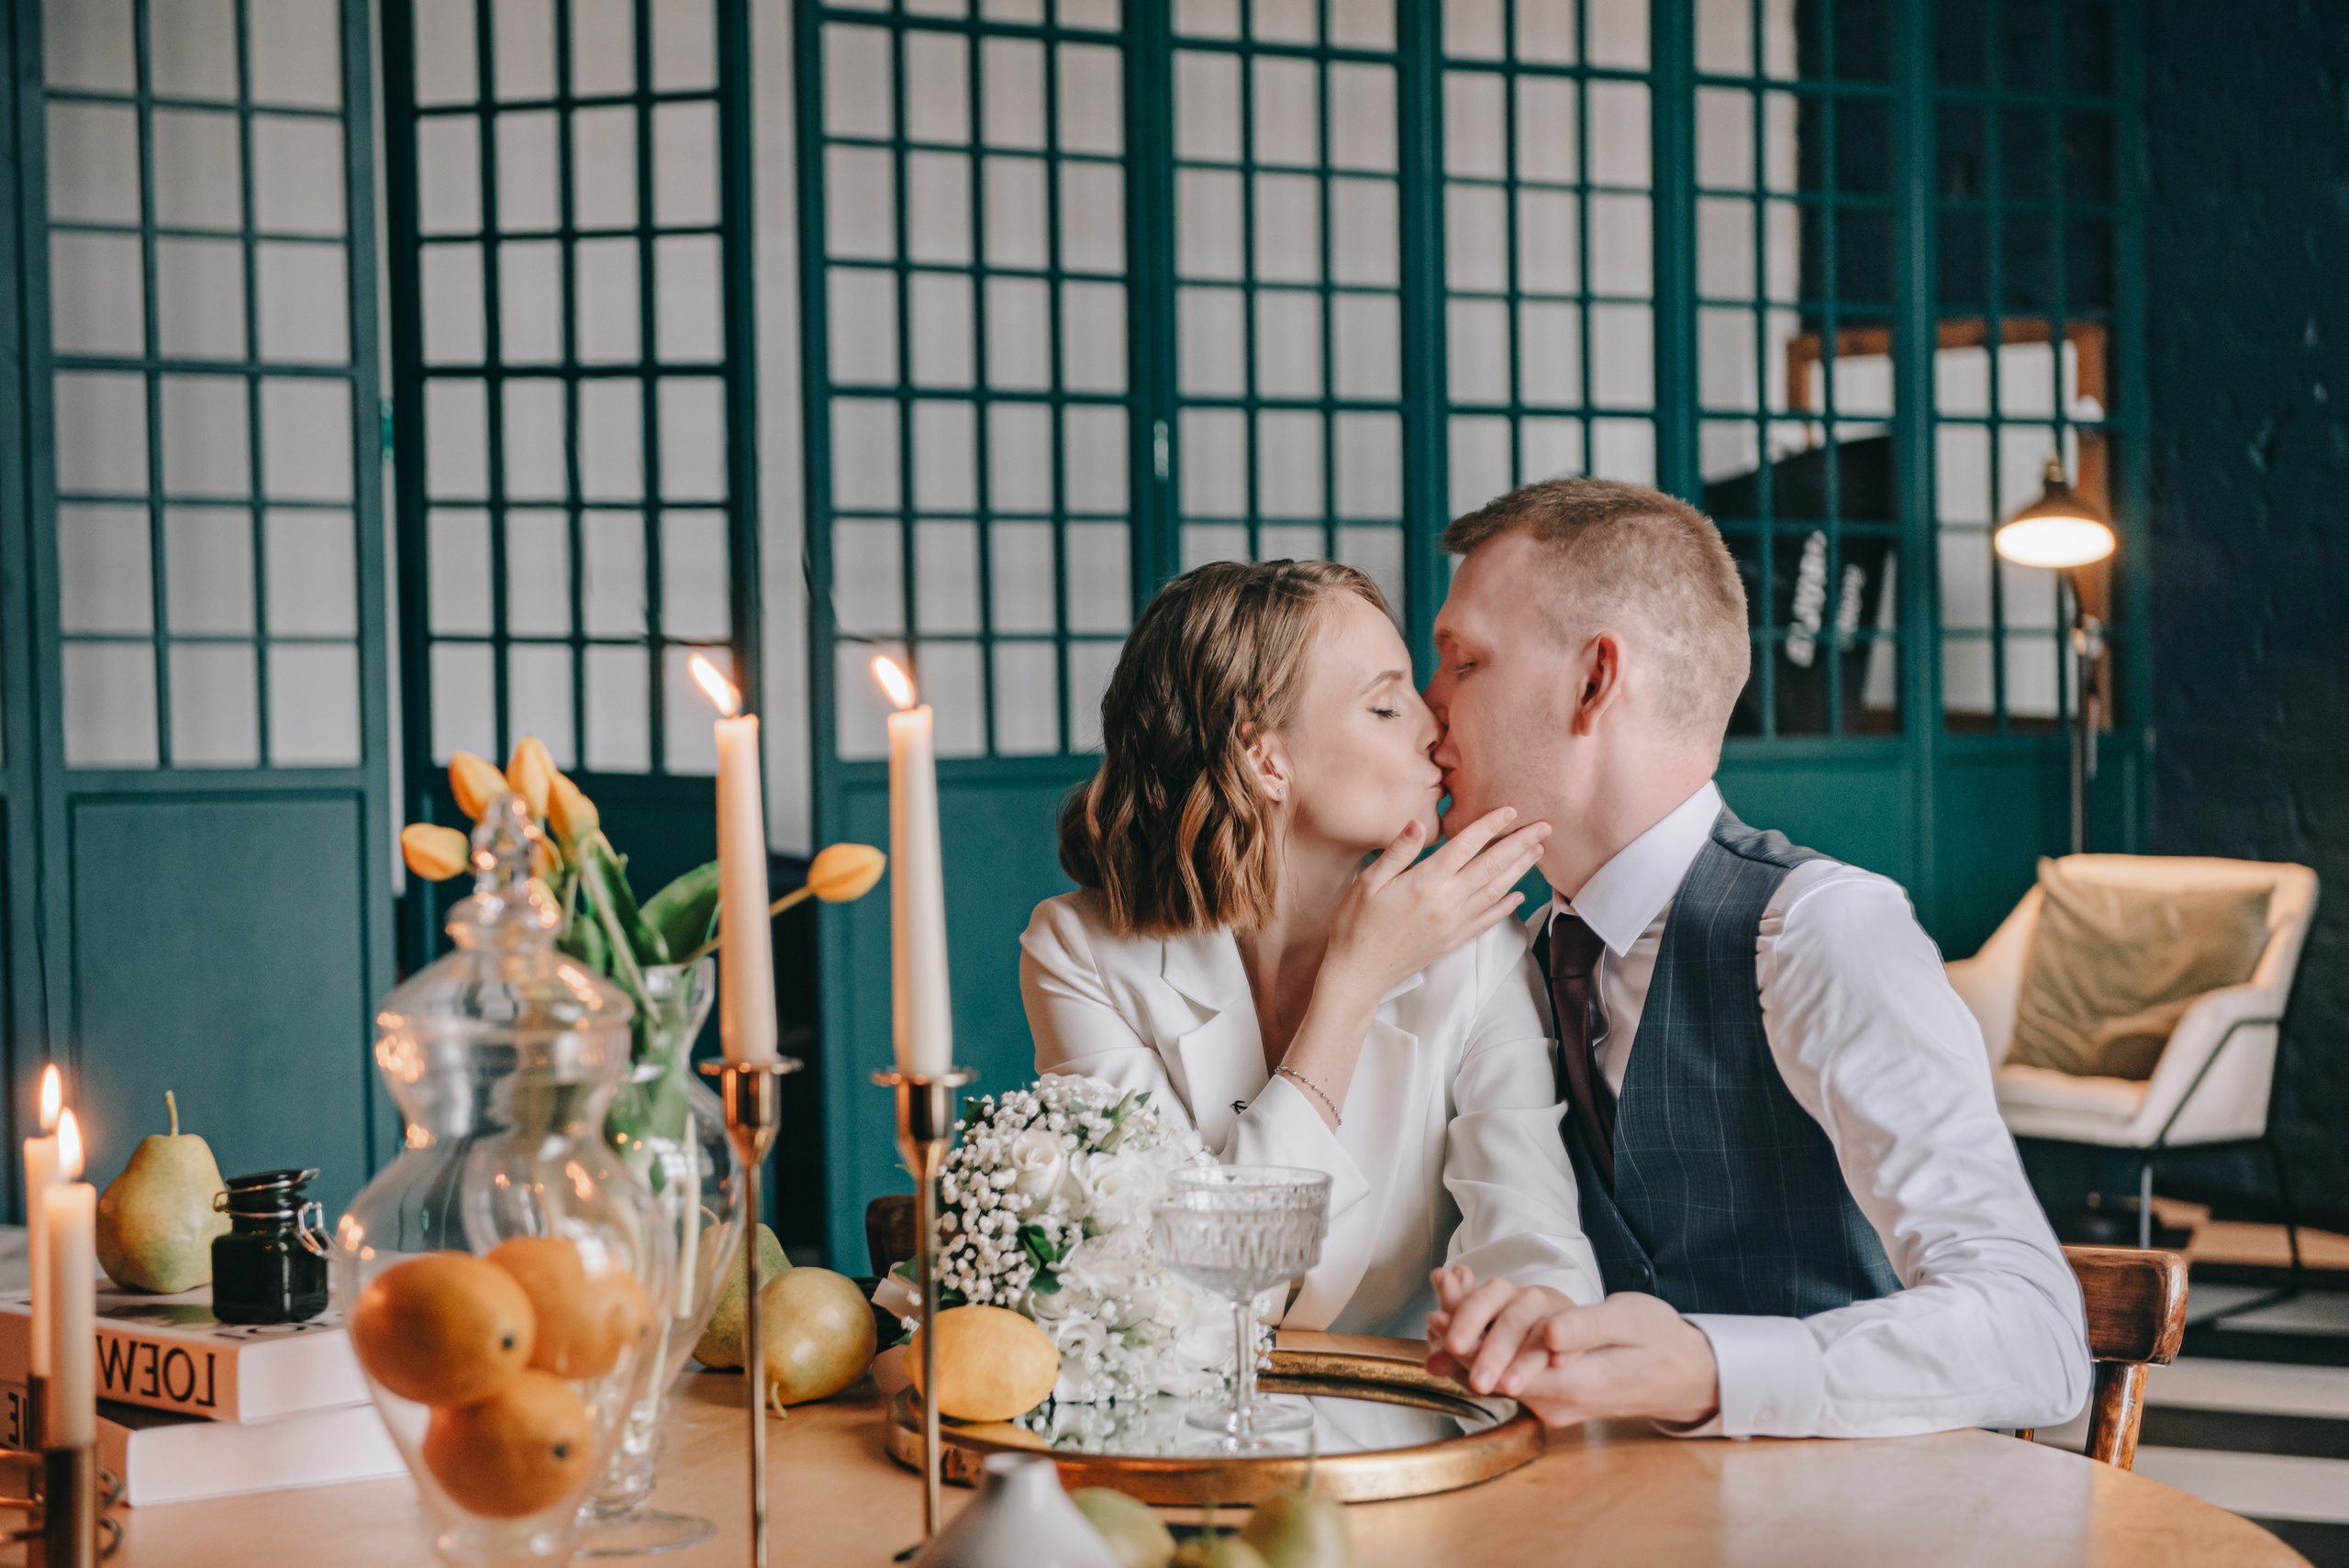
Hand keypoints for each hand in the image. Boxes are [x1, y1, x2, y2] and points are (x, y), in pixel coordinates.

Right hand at [1322, 809, 1550, 1001]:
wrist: (1357, 973)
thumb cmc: (1355, 924)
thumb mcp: (1368, 882)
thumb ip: (1397, 852)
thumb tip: (1419, 822)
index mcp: (1425, 882)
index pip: (1466, 846)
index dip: (1490, 825)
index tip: (1511, 810)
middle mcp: (1446, 902)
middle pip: (1492, 866)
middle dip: (1520, 844)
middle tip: (1545, 826)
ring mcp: (1453, 924)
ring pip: (1496, 891)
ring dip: (1520, 870)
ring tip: (1538, 851)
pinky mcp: (1453, 940)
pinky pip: (1487, 920)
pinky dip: (1506, 906)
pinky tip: (1518, 895)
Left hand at [1424, 1266, 1718, 1429]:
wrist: (1687, 1374)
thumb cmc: (1661, 1340)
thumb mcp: (1630, 1321)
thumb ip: (1586, 1328)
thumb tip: (1549, 1334)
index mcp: (1577, 1384)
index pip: (1508, 1371)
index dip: (1471, 1345)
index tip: (1441, 1316)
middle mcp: (1560, 1403)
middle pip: (1494, 1376)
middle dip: (1459, 1343)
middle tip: (1431, 1311)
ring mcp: (1557, 1404)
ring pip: (1498, 1377)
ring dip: (1468, 1346)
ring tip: (1438, 1312)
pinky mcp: (1556, 1396)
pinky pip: (1512, 1377)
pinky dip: (1488, 1352)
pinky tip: (1471, 1328)